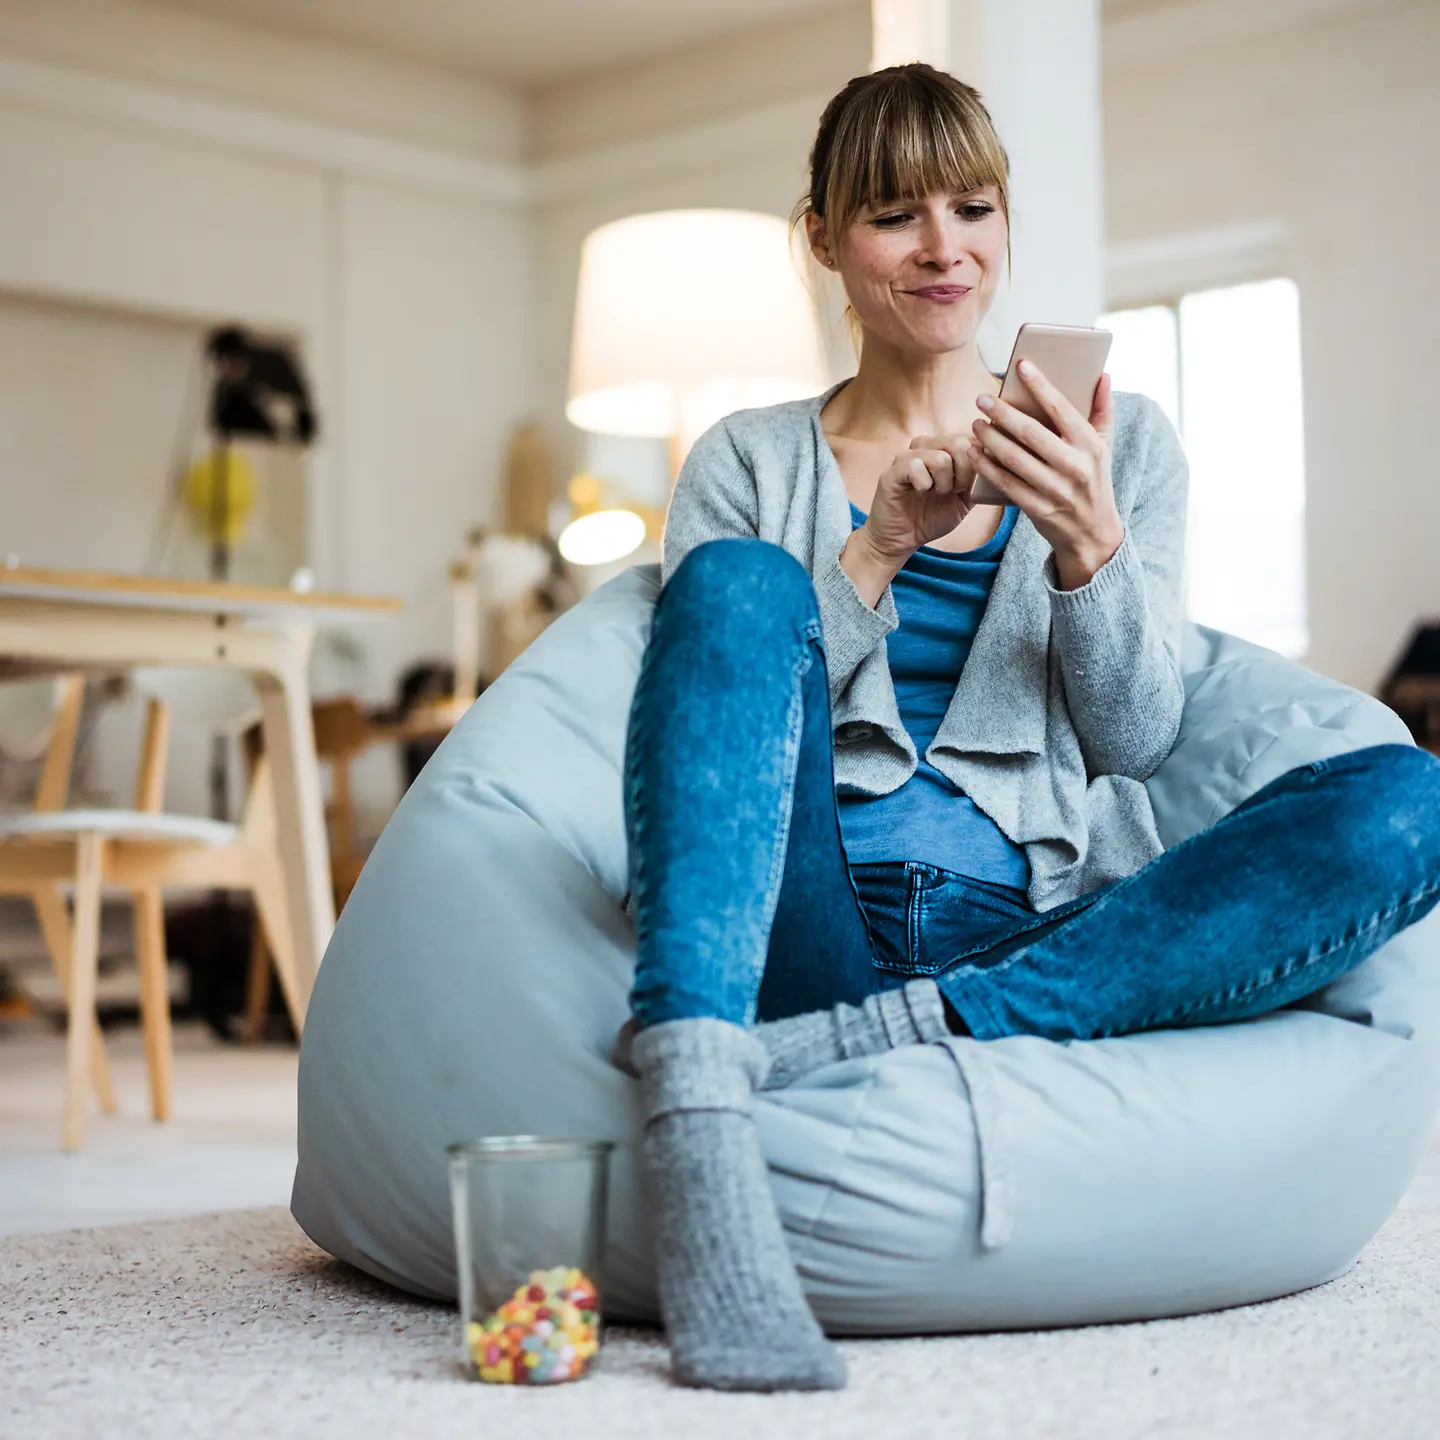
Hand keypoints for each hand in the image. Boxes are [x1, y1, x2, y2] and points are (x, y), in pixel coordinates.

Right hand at [852, 436, 976, 572]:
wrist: (901, 540)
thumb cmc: (931, 517)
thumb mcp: (965, 499)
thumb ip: (980, 480)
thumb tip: (1000, 462)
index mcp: (944, 448)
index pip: (971, 437)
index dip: (978, 460)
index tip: (970, 484)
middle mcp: (925, 446)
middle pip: (958, 442)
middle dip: (964, 472)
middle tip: (955, 490)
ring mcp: (906, 456)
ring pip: (940, 458)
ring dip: (944, 483)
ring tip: (935, 493)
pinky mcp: (892, 471)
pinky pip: (915, 466)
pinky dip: (924, 485)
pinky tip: (919, 492)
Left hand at [966, 362, 1125, 588]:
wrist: (1092, 533)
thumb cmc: (1094, 480)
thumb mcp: (1105, 447)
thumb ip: (1103, 410)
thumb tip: (1103, 375)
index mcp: (1091, 445)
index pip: (1062, 408)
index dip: (1040, 385)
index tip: (1021, 365)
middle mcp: (1075, 466)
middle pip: (1032, 433)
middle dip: (1003, 413)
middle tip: (981, 399)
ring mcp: (1056, 490)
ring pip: (1015, 458)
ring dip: (990, 439)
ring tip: (975, 423)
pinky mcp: (1038, 509)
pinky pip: (1006, 483)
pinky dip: (987, 467)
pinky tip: (973, 452)